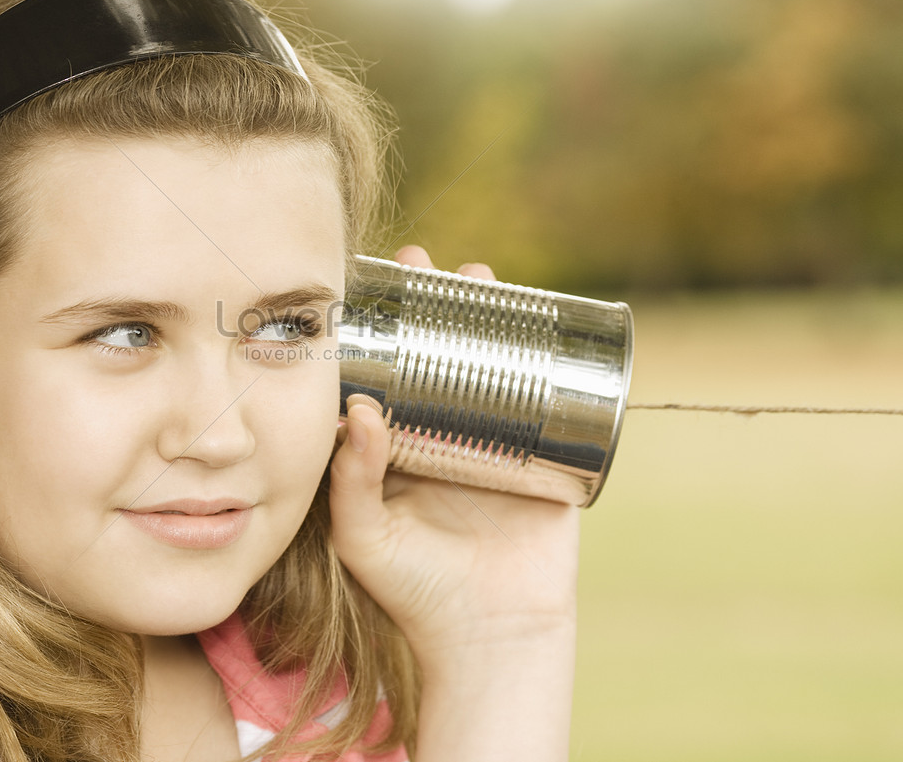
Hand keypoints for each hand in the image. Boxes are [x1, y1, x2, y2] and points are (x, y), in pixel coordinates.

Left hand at [329, 246, 578, 758]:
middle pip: (444, 354)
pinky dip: (552, 358)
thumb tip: (359, 408)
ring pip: (496, 364)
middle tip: (428, 264)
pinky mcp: (546, 456)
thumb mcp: (364, 534)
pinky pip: (552, 399)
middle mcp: (447, 435)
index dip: (384, 329)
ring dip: (493, 316)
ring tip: (483, 277)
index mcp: (400, 447)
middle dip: (438, 306)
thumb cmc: (413, 591)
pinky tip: (548, 320)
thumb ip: (351, 478)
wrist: (490, 638)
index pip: (390, 370)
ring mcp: (499, 443)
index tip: (373, 285)